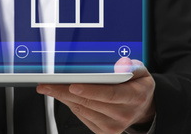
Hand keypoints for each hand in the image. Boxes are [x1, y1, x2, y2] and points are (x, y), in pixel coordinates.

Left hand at [37, 58, 155, 133]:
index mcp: (134, 96)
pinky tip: (63, 95)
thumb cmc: (137, 86)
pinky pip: (81, 116)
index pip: (110, 94)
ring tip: (50, 87)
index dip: (90, 91)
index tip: (73, 86)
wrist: (143, 108)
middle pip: (89, 102)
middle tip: (47, 84)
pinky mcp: (104, 131)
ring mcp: (114, 125)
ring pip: (82, 109)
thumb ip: (131, 66)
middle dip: (65, 92)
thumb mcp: (140, 72)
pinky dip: (70, 104)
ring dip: (63, 98)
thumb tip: (121, 63)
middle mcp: (124, 113)